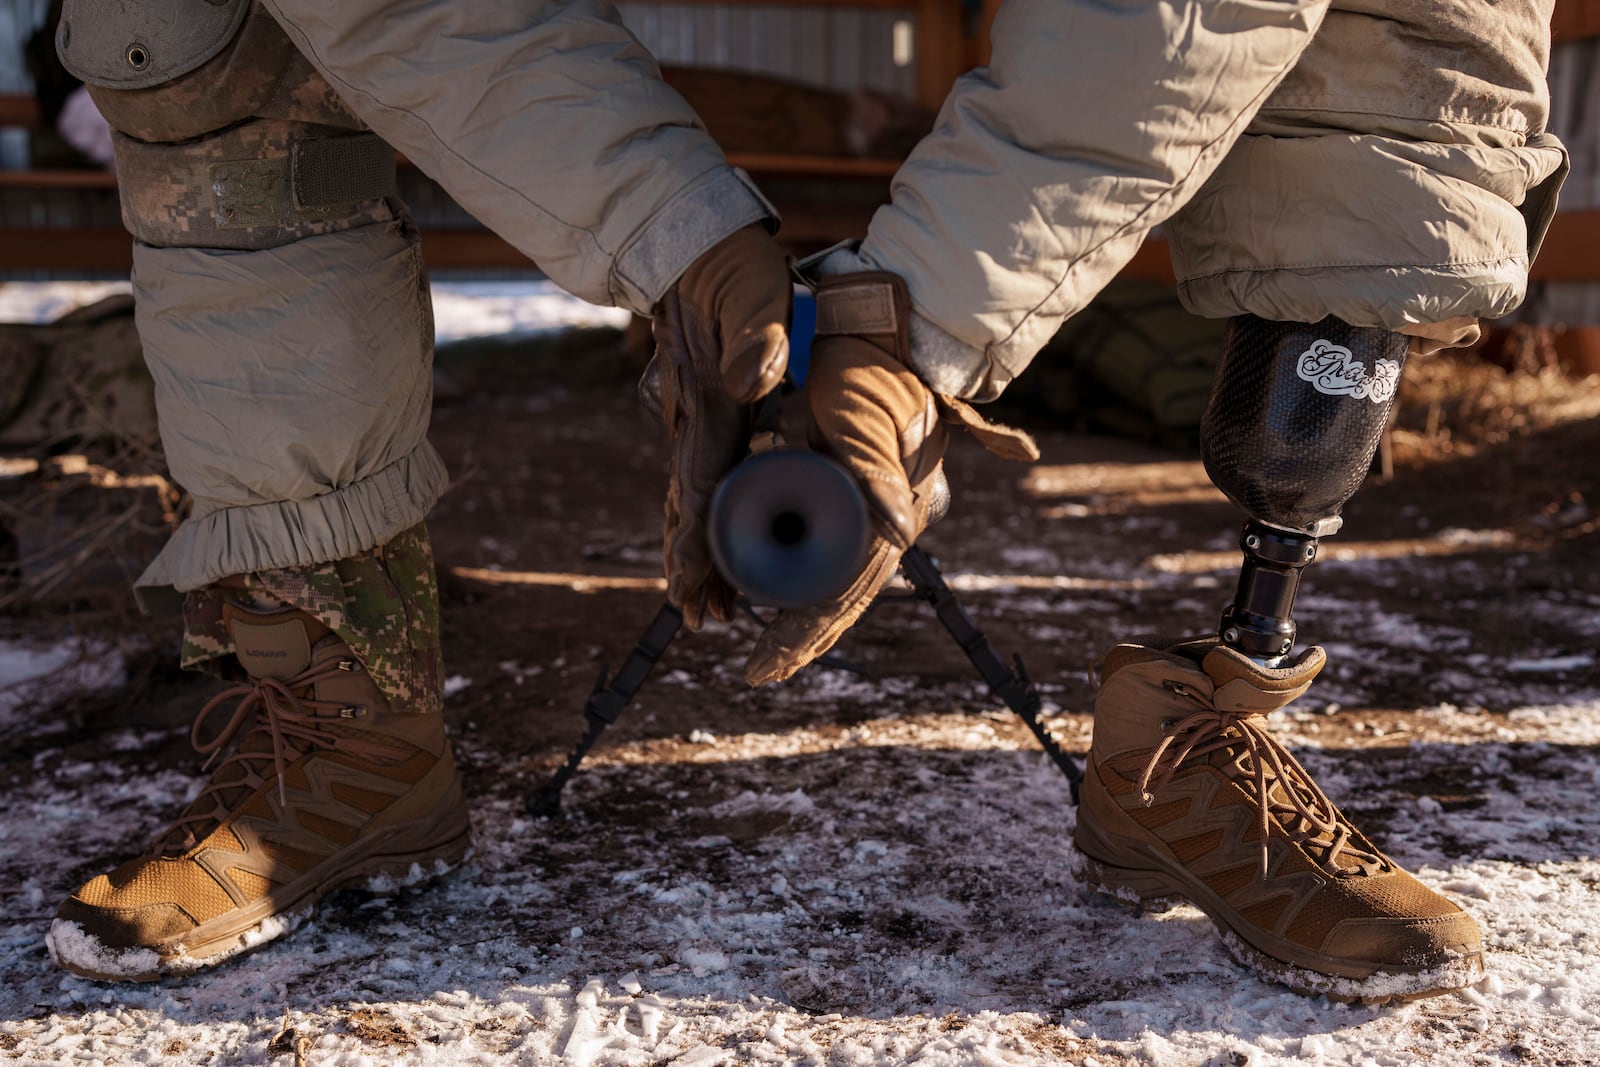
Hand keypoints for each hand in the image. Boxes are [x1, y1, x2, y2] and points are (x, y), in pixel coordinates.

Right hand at [653, 225, 791, 627]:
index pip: (704, 484)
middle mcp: (693, 420)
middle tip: (702, 620)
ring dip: (694, 553)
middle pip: (691, 507)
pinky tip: (703, 549)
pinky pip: (696, 480)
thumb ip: (758, 334)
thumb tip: (757, 378)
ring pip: (690, 500)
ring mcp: (690, 420)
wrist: (692, 251)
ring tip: (705, 607)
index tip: (693, 588)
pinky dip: (697, 521)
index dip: (699, 540)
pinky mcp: (698, 416)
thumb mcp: (755, 293)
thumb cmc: (734, 272)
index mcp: (713, 402)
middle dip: (693, 566)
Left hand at [745, 272, 1036, 684]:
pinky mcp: (852, 491)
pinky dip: (804, 583)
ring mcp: (870, 509)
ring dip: (802, 620)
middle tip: (759, 672)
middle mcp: (881, 520)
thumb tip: (900, 534)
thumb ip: (873, 466)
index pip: (841, 594)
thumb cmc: (868, 367)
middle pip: (838, 600)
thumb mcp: (862, 414)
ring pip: (834, 582)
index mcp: (885, 513)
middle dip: (798, 640)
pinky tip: (781, 597)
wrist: (883, 329)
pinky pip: (829, 553)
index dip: (801, 633)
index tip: (765, 663)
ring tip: (768, 654)